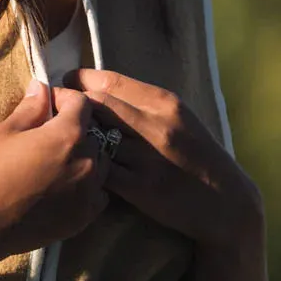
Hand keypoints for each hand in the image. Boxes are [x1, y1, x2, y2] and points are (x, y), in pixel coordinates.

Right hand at [0, 80, 110, 266]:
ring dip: (84, 156)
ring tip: (59, 160)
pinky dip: (88, 185)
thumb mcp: (4, 132)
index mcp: (68, 136)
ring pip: (99, 163)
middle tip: (49, 133)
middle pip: (93, 133)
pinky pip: (99, 193)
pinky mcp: (85, 217)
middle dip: (74, 128)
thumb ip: (30, 108)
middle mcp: (87, 162)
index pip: (81, 103)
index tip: (48, 104)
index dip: (64, 98)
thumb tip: (41, 88)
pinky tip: (66, 186)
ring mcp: (89, 192)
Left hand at [61, 69, 263, 250]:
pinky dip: (85, 166)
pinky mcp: (139, 188)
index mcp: (165, 103)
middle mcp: (155, 126)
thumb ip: (145, 104)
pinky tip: (77, 167)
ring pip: (94, 138)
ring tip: (60, 136)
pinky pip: (99, 172)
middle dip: (70, 104)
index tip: (68, 82)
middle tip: (55, 108)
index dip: (81, 79)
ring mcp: (146, 158)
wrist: (225, 201)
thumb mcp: (180, 119)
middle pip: (96, 105)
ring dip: (73, 136)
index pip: (111, 82)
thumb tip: (102, 89)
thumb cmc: (198, 156)